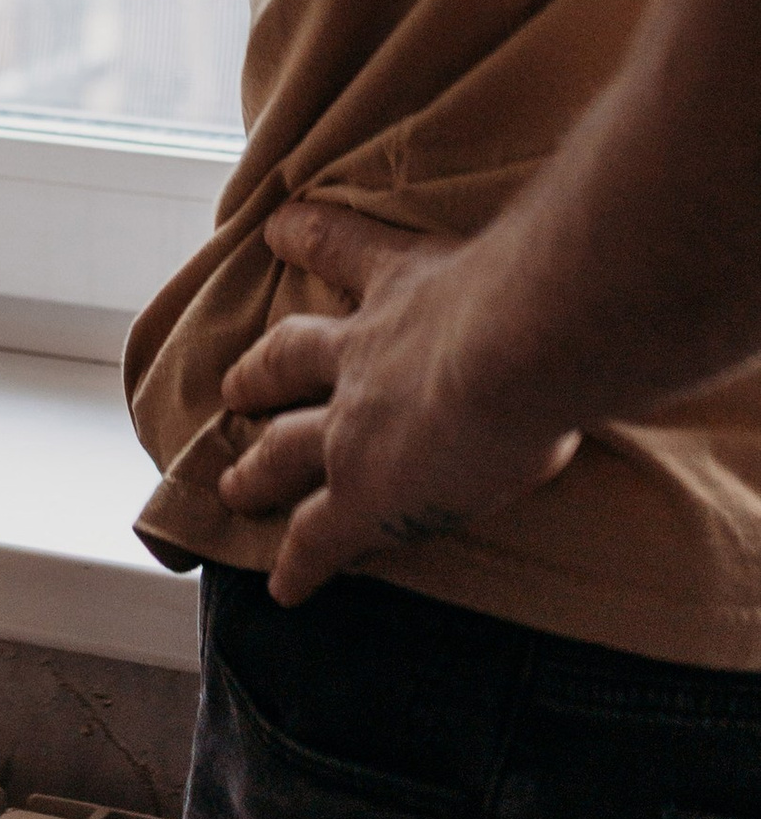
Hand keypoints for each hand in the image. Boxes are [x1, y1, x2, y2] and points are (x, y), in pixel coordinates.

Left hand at [216, 197, 581, 606]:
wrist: (513, 345)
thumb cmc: (540, 298)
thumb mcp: (525, 269)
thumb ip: (534, 278)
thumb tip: (587, 280)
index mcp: (403, 287)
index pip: (345, 249)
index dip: (309, 237)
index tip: (277, 229)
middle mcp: (363, 352)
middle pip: (291, 357)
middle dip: (260, 372)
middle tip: (231, 384)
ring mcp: (353, 426)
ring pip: (286, 446)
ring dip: (258, 468)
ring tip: (234, 487)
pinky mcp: (362, 495)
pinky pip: (318, 536)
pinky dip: (299, 564)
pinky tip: (284, 590)